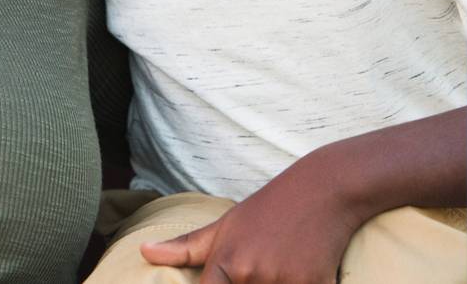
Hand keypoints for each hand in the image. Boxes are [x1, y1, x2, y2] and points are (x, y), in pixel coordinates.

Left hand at [141, 163, 361, 283]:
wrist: (323, 191)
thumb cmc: (266, 210)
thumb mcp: (224, 226)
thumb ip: (185, 248)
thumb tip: (143, 252)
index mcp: (226, 263)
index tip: (218, 283)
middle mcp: (253, 275)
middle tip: (257, 264)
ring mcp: (287, 283)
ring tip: (275, 263)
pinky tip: (297, 270)